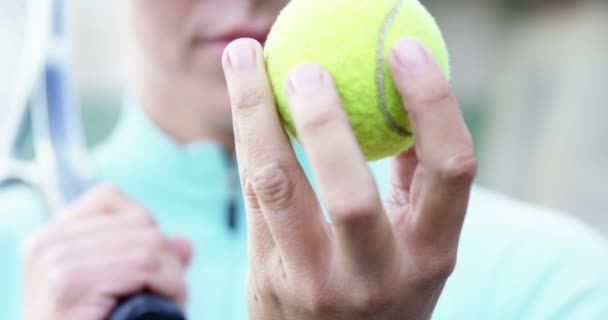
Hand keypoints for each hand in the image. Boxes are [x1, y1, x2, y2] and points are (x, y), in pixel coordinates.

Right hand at [21, 184, 191, 319]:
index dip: (142, 231)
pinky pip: (147, 263)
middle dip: (163, 258)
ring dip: (170, 276)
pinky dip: (168, 286)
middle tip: (156, 294)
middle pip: (139, 220)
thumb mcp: (120, 288)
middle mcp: (47, 243)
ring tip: (155, 303)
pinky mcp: (70, 283)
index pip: (111, 198)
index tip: (142, 269)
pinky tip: (156, 306)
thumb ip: (147, 259)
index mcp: (51, 237)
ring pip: (151, 241)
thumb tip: (184, 244)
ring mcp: (55, 261)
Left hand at [223, 37, 475, 318]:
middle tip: (304, 63)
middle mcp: (376, 276)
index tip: (405, 47)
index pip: (451, 169)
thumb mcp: (419, 245)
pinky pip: (252, 193)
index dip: (433, 101)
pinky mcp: (267, 278)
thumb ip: (419, 181)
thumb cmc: (386, 284)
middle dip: (324, 120)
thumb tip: (410, 102)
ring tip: (243, 55)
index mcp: (431, 255)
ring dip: (254, 112)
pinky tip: (245, 99)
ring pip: (276, 185)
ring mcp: (315, 282)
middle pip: (351, 192)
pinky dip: (248, 136)